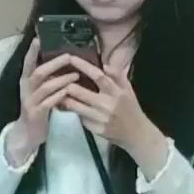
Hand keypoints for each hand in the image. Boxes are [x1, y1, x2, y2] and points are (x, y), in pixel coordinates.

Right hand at [8, 38, 80, 165]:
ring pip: (45, 87)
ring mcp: (30, 102)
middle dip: (54, 63)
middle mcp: (26, 89)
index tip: (38, 38)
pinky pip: (48, 103)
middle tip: (69, 57)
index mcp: (26, 81)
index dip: (32, 51)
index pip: (28, 62)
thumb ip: (47, 78)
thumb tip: (61, 62)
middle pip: (38, 72)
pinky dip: (59, 96)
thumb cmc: (38, 108)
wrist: (28, 133)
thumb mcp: (39, 91)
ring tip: (76, 75)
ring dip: (61, 80)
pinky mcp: (36, 114)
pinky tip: (68, 93)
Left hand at [61, 58, 170, 173]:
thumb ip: (118, 75)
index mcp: (116, 92)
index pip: (98, 76)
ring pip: (74, 106)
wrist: (135, 134)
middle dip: (67, 84)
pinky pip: (79, 116)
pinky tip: (66, 106)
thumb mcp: (128, 89)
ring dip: (65, 98)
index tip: (71, 58)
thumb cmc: (130, 108)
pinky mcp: (93, 129)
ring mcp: (98, 118)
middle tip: (58, 77)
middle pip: (80, 92)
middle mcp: (106, 105)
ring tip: (58, 91)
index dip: (84, 66)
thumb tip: (105, 64)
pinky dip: (72, 110)